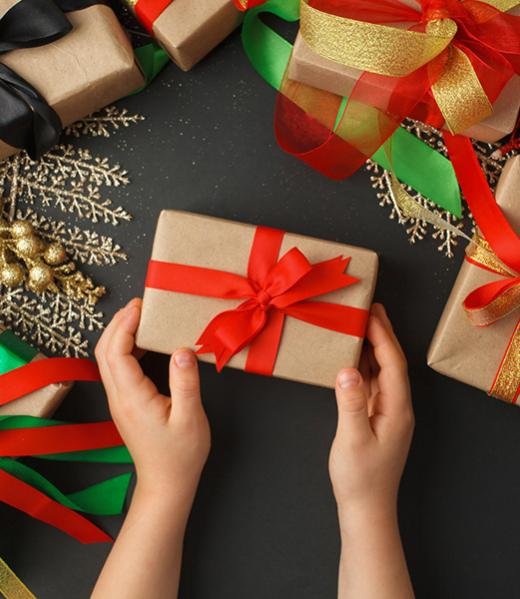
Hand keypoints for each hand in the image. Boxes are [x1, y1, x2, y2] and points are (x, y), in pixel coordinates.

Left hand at [95, 298, 210, 511]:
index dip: (125, 324)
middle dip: (118, 322)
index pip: (116, 351)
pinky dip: (124, 347)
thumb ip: (185, 382)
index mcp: (132, 397)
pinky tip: (143, 342)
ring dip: (119, 333)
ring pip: (107, 358)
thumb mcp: (190, 418)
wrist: (166, 483)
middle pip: (104, 350)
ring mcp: (119, 400)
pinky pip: (116, 368)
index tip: (141, 306)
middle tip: (140, 304)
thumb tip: (182, 349)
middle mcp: (118, 396)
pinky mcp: (125, 403)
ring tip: (141, 316)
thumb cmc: (181, 455)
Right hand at [329, 303, 413, 529]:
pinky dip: (364, 365)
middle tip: (370, 308)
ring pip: (382, 371)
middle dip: (383, 334)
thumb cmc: (360, 478)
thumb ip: (350, 403)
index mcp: (397, 409)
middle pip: (392, 363)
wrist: (366, 508)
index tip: (371, 313)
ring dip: (373, 347)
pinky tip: (354, 357)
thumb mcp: (352, 439)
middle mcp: (397, 406)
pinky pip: (373, 383)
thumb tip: (347, 369)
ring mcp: (388, 412)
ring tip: (361, 324)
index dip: (383, 337)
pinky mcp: (377, 417)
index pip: (393, 364)